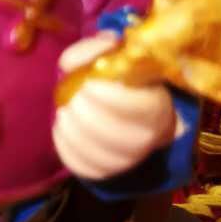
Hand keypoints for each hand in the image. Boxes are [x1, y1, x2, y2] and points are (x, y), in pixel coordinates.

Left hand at [52, 34, 177, 180]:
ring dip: (77, 135)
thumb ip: (93, 51)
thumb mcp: (110, 53)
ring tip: (64, 113)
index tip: (88, 85)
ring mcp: (131, 157)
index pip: (145, 108)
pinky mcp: (108, 170)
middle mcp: (150, 135)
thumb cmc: (114, 75)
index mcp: (159, 103)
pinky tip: (61, 130)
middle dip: (90, 117)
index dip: (113, 98)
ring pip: (105, 158)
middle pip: (124, 138)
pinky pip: (87, 168)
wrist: (119, 100)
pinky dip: (68, 150)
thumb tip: (71, 63)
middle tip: (72, 100)